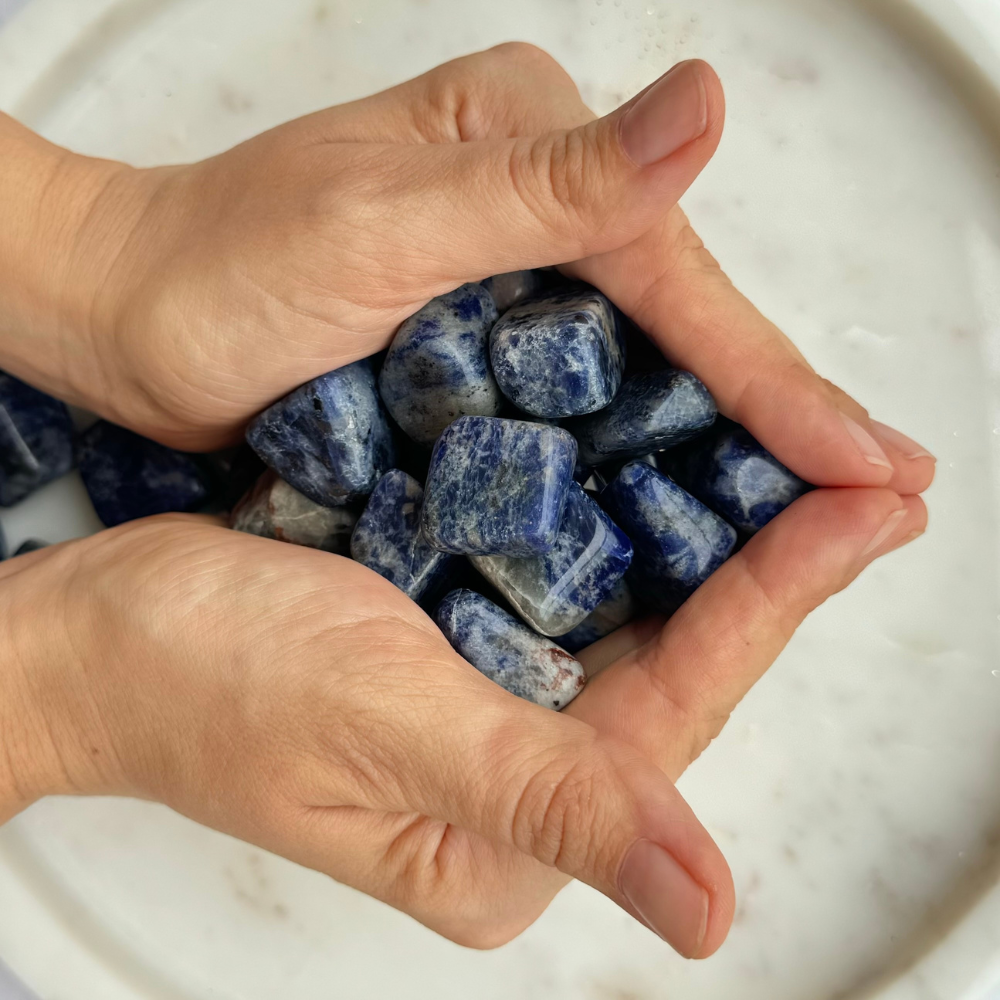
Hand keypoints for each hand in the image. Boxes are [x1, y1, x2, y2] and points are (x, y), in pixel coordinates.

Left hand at [0, 44, 932, 496]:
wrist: (124, 319)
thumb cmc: (217, 272)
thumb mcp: (379, 225)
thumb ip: (547, 185)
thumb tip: (705, 107)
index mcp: (530, 151)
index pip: (683, 283)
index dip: (777, 381)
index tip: (870, 461)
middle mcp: (536, 205)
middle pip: (685, 324)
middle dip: (783, 410)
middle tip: (886, 488)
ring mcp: (510, 276)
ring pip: (645, 366)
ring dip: (729, 438)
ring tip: (823, 508)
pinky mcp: (480, 341)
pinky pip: (584, 400)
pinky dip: (640, 450)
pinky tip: (692, 500)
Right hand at [0, 483, 923, 956]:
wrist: (97, 631)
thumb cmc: (205, 677)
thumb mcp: (384, 724)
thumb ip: (548, 801)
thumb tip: (700, 912)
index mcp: (506, 833)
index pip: (681, 705)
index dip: (778, 603)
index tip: (863, 515)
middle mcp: (511, 784)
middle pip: (677, 667)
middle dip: (770, 571)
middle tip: (858, 484)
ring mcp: (487, 714)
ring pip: (633, 621)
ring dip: (711, 545)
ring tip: (798, 473)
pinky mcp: (458, 653)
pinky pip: (569, 588)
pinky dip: (626, 532)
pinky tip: (673, 477)